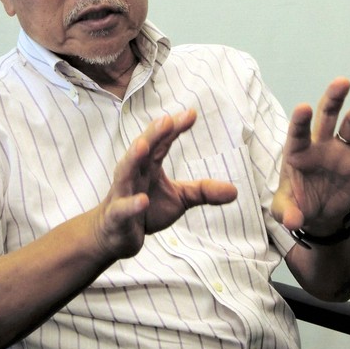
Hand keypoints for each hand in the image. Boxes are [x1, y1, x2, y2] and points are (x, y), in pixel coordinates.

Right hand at [93, 109, 237, 258]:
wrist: (114, 234)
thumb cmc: (146, 209)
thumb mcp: (179, 199)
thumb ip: (203, 191)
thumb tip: (235, 190)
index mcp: (149, 166)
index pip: (161, 143)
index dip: (174, 128)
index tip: (191, 114)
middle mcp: (134, 174)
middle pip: (142, 150)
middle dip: (153, 134)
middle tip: (167, 119)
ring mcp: (122, 194)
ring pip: (125, 172)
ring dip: (132, 158)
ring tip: (144, 145)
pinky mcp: (117, 216)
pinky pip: (123, 209)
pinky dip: (131, 205)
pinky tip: (143, 201)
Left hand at [272, 78, 349, 234]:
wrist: (317, 214)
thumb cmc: (295, 204)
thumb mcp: (286, 211)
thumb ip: (288, 213)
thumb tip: (293, 223)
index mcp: (297, 152)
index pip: (298, 132)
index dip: (300, 121)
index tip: (303, 107)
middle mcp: (319, 146)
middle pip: (326, 117)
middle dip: (333, 100)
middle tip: (342, 82)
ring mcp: (340, 152)